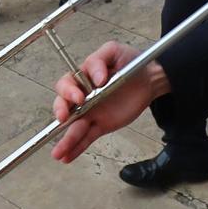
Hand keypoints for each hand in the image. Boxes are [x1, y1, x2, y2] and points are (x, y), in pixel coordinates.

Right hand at [51, 41, 165, 163]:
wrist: (149, 79)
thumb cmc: (130, 61)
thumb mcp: (114, 51)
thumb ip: (100, 59)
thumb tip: (95, 77)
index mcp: (82, 77)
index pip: (67, 84)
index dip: (69, 91)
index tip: (80, 97)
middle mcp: (82, 96)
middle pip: (63, 106)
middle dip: (60, 113)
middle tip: (63, 119)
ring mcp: (91, 112)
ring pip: (74, 127)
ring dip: (64, 140)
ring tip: (58, 153)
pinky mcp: (101, 125)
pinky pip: (87, 137)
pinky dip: (77, 148)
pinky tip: (67, 157)